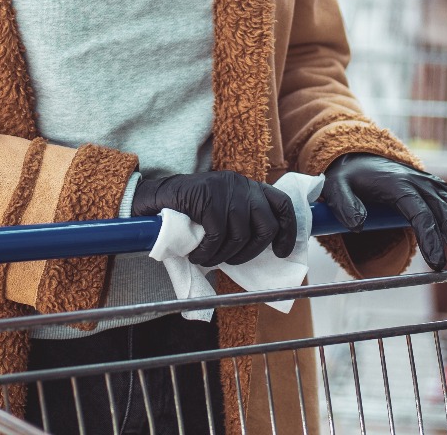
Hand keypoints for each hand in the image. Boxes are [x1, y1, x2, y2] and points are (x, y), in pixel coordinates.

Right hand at [132, 170, 297, 266]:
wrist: (159, 196)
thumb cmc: (193, 210)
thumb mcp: (225, 210)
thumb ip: (245, 220)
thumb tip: (267, 249)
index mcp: (250, 188)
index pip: (283, 205)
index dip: (288, 231)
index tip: (282, 252)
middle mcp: (243, 185)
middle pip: (267, 226)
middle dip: (252, 251)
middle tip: (233, 261)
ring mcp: (226, 190)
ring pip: (240, 236)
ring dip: (223, 256)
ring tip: (208, 258)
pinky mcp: (209, 199)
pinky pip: (217, 237)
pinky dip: (207, 253)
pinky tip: (196, 255)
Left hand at [322, 154, 446, 273]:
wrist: (361, 158)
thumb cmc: (348, 179)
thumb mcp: (336, 188)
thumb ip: (344, 205)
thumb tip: (358, 224)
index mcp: (399, 185)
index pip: (420, 213)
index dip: (431, 238)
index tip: (438, 265)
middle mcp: (422, 184)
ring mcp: (434, 186)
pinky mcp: (441, 192)